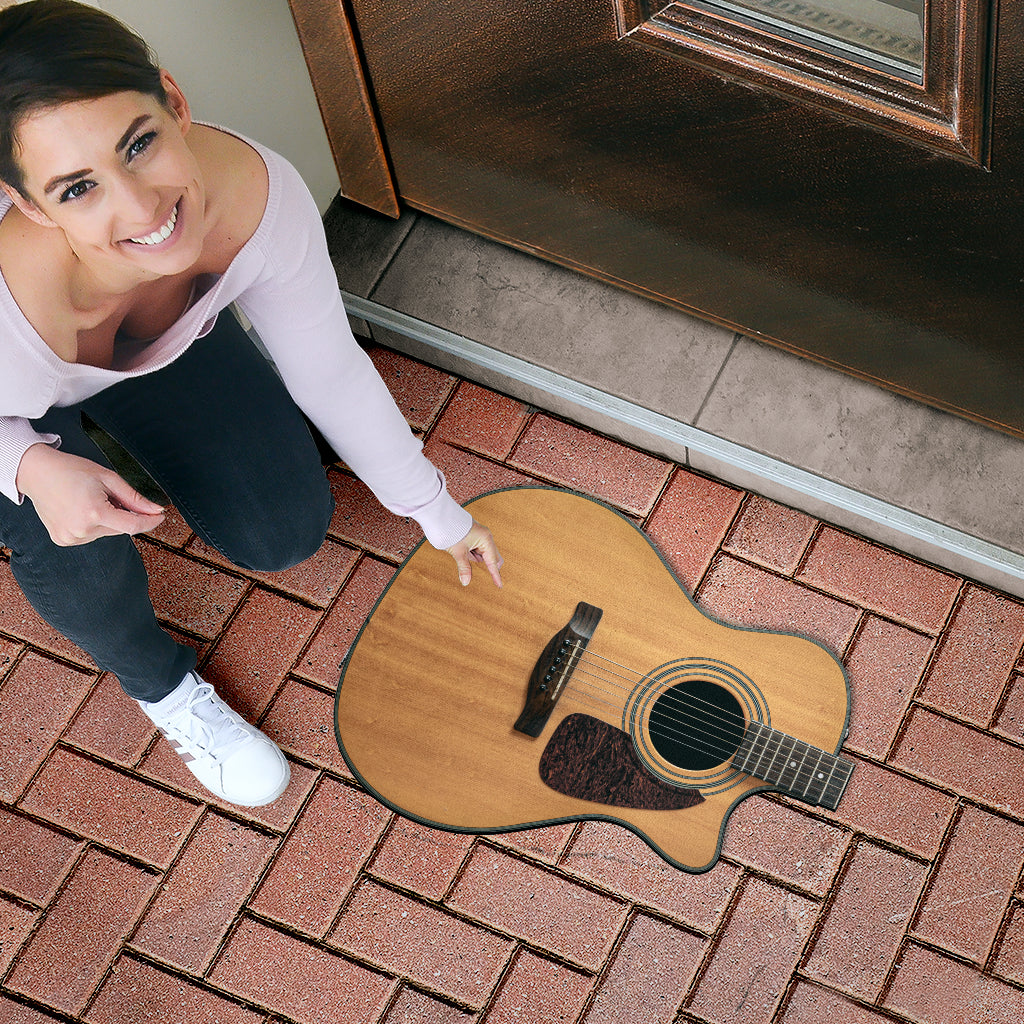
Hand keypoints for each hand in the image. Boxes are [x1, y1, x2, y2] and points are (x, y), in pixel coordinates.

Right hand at [16, 443, 165, 545]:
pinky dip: (93, 525)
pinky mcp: (63, 540)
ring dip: (108, 520)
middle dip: (124, 514)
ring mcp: (70, 537)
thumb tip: (156, 509)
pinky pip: (90, 536)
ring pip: (106, 533)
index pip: (133, 526)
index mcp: (94, 513)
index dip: (150, 521)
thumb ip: (134, 497)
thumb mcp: (108, 478)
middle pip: (120, 529)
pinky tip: (81, 510)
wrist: (37, 473)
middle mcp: (81, 530)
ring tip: (91, 500)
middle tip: (110, 495)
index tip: (160, 516)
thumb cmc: (71, 471)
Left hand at [446, 518, 502, 587]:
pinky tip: (462, 550)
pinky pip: (477, 548)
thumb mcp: (458, 552)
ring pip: (483, 553)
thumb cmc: (452, 531)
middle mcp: (486, 537)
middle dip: (488, 565)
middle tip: (482, 572)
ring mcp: (480, 535)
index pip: (493, 562)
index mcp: (486, 540)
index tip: (499, 586)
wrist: (442, 516)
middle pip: (493, 557)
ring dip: (476, 558)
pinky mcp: (474, 535)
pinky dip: (472, 553)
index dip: (495, 575)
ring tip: (462, 552)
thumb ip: (464, 568)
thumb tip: (465, 582)